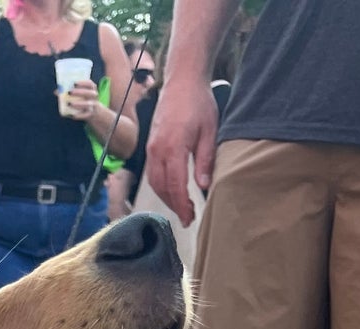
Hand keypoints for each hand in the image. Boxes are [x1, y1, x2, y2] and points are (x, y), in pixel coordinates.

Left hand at [63, 78, 99, 121]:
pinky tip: (73, 116)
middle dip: (80, 92)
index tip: (74, 83)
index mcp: (92, 89)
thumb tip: (57, 92)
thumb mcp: (80, 94)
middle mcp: (94, 97)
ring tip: (70, 104)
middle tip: (70, 92)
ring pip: (87, 104)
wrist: (95, 113)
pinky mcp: (90, 115)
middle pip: (89, 93)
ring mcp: (93, 106)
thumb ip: (70, 92)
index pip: (90, 84)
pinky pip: (85, 115)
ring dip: (78, 104)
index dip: (83, 83)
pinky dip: (79, 115)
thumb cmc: (84, 100)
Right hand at [148, 70, 219, 227]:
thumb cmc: (198, 102)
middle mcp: (157, 150)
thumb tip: (203, 186)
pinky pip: (152, 172)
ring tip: (181, 206)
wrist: (182, 79)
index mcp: (173, 147)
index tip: (190, 218)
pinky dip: (161, 185)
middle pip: (162, 188)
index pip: (175, 185)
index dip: (182, 205)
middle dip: (174, 205)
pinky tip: (171, 190)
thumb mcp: (209, 131)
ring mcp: (151, 148)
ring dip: (166, 197)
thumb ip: (205, 160)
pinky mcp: (150, 145)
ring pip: (154, 182)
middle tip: (188, 217)